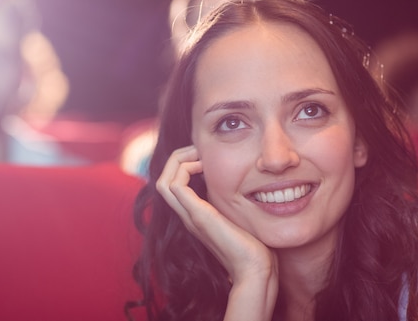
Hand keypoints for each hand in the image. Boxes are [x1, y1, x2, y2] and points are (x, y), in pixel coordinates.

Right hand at [156, 145, 278, 320]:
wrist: (255, 268)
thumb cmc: (254, 246)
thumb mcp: (240, 217)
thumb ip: (233, 204)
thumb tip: (246, 187)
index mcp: (195, 214)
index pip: (173, 185)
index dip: (183, 165)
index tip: (204, 156)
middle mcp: (188, 214)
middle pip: (162, 180)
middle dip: (177, 158)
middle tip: (198, 150)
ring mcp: (190, 215)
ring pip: (163, 181)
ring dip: (177, 161)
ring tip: (198, 155)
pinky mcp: (197, 215)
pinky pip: (174, 185)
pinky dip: (184, 169)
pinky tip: (204, 166)